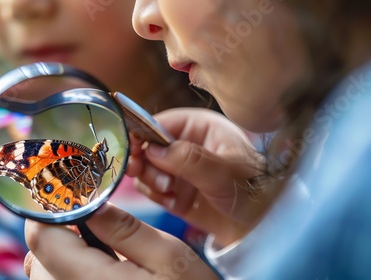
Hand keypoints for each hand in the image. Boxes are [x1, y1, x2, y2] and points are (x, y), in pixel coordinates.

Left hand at [24, 203, 217, 279]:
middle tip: (91, 221)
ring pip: (44, 276)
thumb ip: (123, 228)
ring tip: (100, 248)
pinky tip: (102, 270)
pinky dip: (71, 273)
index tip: (69, 195)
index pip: (43, 240)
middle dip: (58, 233)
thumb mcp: (167, 256)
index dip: (49, 211)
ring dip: (62, 255)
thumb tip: (88, 203)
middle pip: (39, 258)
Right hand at [127, 108, 275, 245]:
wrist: (263, 228)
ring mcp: (179, 169)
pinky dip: (157, 197)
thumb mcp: (224, 172)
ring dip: (152, 182)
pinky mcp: (175, 191)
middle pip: (147, 146)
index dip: (141, 134)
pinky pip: (151, 189)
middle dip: (147, 163)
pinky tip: (173, 203)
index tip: (132, 150)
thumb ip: (189, 159)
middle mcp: (186, 145)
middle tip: (158, 179)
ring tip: (170, 192)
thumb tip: (153, 150)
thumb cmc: (253, 192)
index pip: (160, 123)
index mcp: (200, 127)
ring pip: (146, 169)